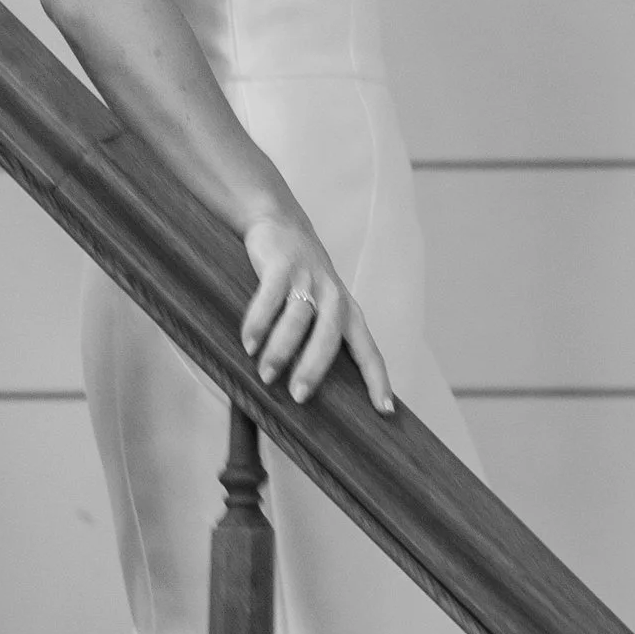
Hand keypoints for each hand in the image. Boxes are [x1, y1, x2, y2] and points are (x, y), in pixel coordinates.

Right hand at [241, 210, 394, 413]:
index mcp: (348, 312)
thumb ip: (318, 338)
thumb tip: (306, 389)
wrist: (279, 221)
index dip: (377, 380)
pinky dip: (258, 323)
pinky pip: (269, 299)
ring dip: (280, 351)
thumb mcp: (320, 305)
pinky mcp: (281, 266)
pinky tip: (249, 343)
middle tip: (300, 397)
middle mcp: (333, 297)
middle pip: (330, 337)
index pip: (368, 351)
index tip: (385, 411)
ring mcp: (307, 279)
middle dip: (315, 369)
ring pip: (297, 320)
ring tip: (266, 375)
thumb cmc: (300, 279)